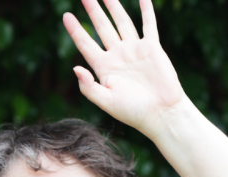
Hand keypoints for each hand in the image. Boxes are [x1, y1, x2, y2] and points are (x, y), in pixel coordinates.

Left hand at [62, 0, 190, 138]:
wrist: (162, 113)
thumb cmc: (134, 112)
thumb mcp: (106, 102)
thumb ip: (89, 87)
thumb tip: (75, 68)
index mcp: (104, 68)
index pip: (86, 44)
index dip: (76, 30)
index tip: (65, 16)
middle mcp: (118, 55)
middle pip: (102, 27)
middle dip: (93, 11)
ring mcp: (135, 50)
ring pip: (122, 22)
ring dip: (114, 6)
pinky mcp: (152, 48)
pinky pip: (148, 25)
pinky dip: (146, 10)